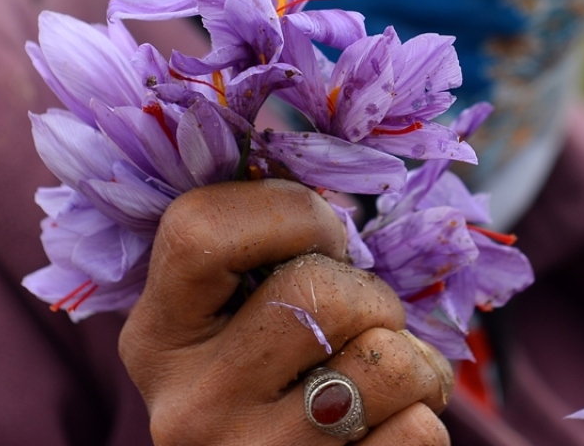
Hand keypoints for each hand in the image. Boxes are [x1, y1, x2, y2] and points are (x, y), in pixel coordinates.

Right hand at [119, 179, 452, 444]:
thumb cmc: (274, 390)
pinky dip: (426, 416)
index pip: (202, 230)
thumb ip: (265, 260)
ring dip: (414, 361)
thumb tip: (344, 165)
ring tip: (387, 380)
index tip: (326, 237)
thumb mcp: (233, 327)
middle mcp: (190, 405)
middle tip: (365, 324)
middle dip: (372, 296)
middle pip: (319, 292)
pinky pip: (419, 429)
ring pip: (385, 361)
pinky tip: (389, 427)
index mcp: (156, 339)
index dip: (290, 213)